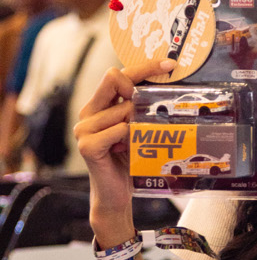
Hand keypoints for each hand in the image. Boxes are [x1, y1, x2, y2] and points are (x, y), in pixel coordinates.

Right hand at [75, 58, 173, 231]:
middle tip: (158, 101)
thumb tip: (168, 87)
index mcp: (99, 105)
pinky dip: (131, 137)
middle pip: (113, 78)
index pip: (119, 74)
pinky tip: (132, 150)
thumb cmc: (130, 162)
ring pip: (122, 108)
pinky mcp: (87, 145)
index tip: (170, 64)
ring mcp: (83, 129)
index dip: (144, 67)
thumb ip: (141, 109)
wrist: (116, 195)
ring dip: (139, 122)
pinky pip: (119, 129)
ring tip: (141, 140)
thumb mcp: (137, 130)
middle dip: (140, 84)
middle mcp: (88, 113)